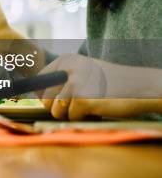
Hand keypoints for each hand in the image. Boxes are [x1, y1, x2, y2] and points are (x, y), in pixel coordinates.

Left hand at [39, 54, 161, 119]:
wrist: (141, 87)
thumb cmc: (112, 83)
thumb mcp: (85, 71)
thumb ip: (62, 79)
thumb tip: (34, 94)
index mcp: (66, 59)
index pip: (39, 80)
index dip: (42, 94)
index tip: (50, 100)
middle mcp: (68, 68)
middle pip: (44, 98)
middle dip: (57, 107)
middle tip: (76, 105)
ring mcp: (75, 83)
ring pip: (55, 110)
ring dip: (70, 114)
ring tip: (88, 105)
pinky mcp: (83, 99)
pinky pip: (72, 117)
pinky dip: (83, 117)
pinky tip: (97, 108)